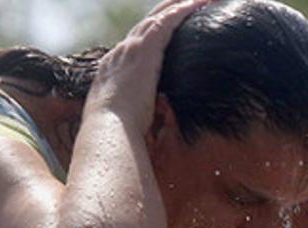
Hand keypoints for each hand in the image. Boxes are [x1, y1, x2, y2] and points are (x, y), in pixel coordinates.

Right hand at [85, 0, 211, 133]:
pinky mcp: (145, 50)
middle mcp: (120, 54)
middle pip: (145, 24)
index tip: (162, 27)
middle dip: (164, 11)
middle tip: (183, 2)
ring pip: (158, 18)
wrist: (108, 128)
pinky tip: (199, 3)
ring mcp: (131, 49)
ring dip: (178, 5)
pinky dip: (183, 10)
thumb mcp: (124, 123)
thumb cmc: (115, 135)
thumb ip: (135, 118)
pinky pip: (167, 22)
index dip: (149, 33)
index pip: (133, 45)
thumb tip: (147, 130)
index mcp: (113, 70)